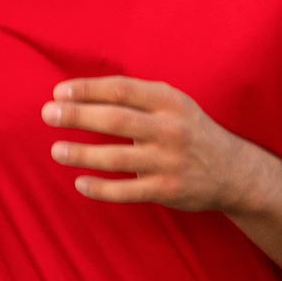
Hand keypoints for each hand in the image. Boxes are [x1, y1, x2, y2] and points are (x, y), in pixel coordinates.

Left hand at [42, 76, 248, 210]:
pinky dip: (100, 188)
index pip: (121, 90)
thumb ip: (138, 97)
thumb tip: (83, 93)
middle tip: (48, 114)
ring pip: (117, 157)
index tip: (59, 91)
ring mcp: (168, 161)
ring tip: (56, 150)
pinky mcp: (167, 190)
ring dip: (82, 153)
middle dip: (78, 115)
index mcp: (170, 101)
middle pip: (116, 119)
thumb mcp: (174, 104)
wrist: (234, 171)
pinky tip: (80, 182)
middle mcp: (170, 129)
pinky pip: (126, 191)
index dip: (88, 89)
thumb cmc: (191, 131)